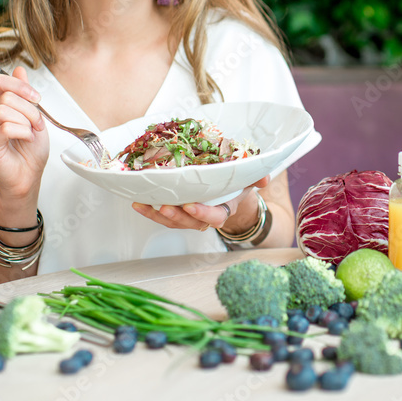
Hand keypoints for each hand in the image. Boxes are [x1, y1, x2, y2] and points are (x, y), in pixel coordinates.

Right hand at [0, 66, 48, 201]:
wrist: (29, 175)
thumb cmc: (30, 149)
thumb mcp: (34, 116)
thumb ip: (25, 94)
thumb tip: (19, 69)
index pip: (0, 81)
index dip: (21, 86)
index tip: (37, 98)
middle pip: (6, 97)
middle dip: (30, 110)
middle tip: (37, 124)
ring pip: (4, 110)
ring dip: (27, 121)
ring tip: (31, 133)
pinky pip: (5, 127)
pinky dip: (23, 132)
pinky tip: (26, 139)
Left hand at [132, 175, 270, 231]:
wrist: (228, 194)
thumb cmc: (236, 185)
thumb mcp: (248, 180)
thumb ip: (256, 177)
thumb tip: (264, 178)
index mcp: (223, 209)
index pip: (215, 217)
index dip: (203, 214)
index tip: (191, 206)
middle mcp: (204, 217)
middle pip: (189, 223)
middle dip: (175, 216)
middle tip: (164, 206)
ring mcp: (189, 217)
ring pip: (172, 222)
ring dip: (157, 215)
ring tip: (144, 205)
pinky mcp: (176, 212)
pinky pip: (161, 215)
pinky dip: (149, 211)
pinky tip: (138, 202)